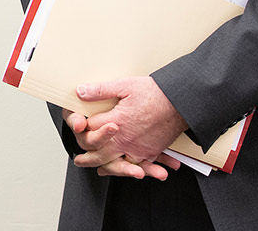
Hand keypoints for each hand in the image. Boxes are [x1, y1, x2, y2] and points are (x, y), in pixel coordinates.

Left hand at [67, 77, 187, 176]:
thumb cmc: (154, 93)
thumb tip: (80, 91)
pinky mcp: (152, 151)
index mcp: (116, 121)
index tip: (77, 128)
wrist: (180, 102)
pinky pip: (138, 165)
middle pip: (101, 153)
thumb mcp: (124, 86)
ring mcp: (139, 148)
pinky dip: (130, 170)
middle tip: (79, 160)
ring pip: (119, 163)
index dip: (81, 129)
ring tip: (99, 169)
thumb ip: (100, 90)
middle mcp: (125, 139)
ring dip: (107, 168)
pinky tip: (127, 171)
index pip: (91, 130)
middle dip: (88, 158)